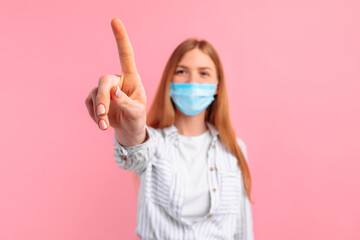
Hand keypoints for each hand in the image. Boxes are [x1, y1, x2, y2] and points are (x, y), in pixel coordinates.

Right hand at [85, 17, 146, 145]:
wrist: (129, 130)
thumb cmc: (137, 119)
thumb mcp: (137, 113)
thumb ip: (127, 103)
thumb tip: (113, 92)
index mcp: (132, 78)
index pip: (125, 55)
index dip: (120, 38)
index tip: (114, 20)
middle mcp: (117, 80)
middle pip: (104, 81)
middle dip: (102, 98)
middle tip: (103, 113)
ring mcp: (105, 89)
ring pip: (94, 93)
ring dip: (98, 111)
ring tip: (105, 126)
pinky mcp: (95, 98)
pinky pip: (89, 103)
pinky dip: (95, 115)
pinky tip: (103, 122)